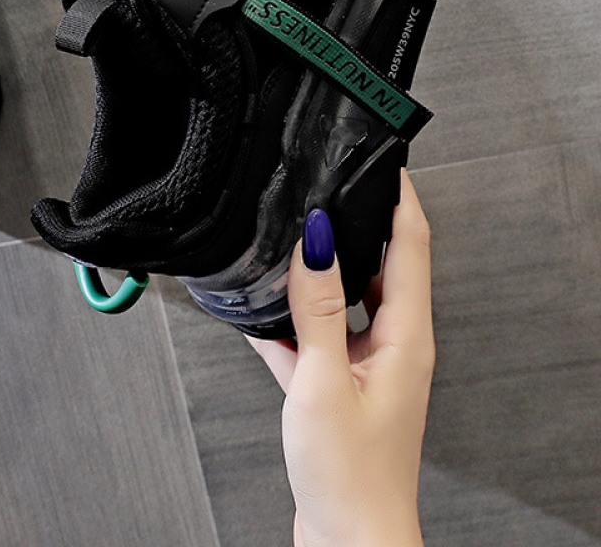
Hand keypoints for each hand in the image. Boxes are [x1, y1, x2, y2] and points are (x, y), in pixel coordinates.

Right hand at [247, 170, 433, 546]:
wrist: (347, 544)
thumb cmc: (350, 478)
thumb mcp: (324, 381)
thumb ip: (317, 306)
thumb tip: (316, 240)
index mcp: (406, 338)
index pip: (411, 247)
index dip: (401, 199)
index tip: (385, 160)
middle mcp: (393, 346)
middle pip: (378, 266)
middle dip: (355, 225)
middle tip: (325, 189)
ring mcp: (366, 366)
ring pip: (341, 299)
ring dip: (315, 275)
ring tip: (284, 247)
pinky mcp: (339, 387)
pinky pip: (315, 337)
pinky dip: (289, 322)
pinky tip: (258, 316)